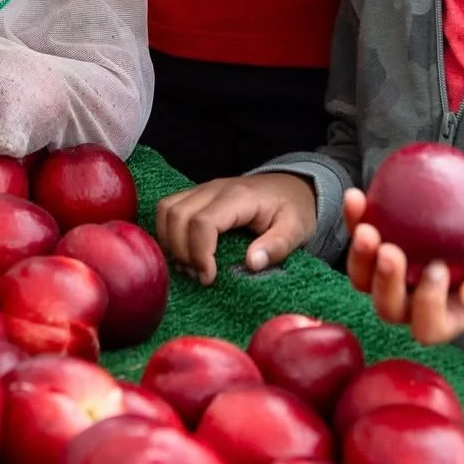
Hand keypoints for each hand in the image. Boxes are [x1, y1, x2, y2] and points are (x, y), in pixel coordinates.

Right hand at [157, 173, 316, 286]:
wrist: (293, 186)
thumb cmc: (294, 208)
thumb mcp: (296, 229)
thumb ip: (277, 246)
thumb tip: (252, 262)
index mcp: (239, 196)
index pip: (203, 222)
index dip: (199, 253)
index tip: (209, 277)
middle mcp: (215, 188)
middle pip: (177, 215)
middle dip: (181, 251)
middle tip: (200, 275)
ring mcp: (203, 189)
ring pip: (166, 209)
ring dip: (170, 241)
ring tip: (190, 266)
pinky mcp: (197, 195)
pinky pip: (168, 209)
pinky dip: (168, 233)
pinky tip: (183, 253)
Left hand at [343, 189, 463, 345]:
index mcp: (443, 318)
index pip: (428, 325)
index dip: (427, 303)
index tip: (438, 268)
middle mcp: (411, 304)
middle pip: (388, 306)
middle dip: (385, 281)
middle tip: (389, 251)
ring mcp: (392, 278)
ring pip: (364, 279)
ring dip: (360, 256)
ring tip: (366, 227)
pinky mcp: (380, 247)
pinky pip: (361, 238)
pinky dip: (354, 220)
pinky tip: (356, 197)